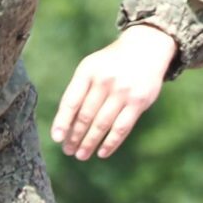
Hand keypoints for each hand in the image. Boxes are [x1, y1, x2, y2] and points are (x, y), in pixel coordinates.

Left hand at [51, 24, 178, 160]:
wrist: (146, 48)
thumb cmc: (111, 63)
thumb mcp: (92, 67)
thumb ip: (79, 90)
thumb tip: (66, 125)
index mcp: (88, 71)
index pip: (71, 101)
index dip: (62, 122)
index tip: (57, 138)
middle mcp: (105, 80)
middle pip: (86, 116)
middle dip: (75, 136)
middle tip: (68, 150)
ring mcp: (123, 91)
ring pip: (102, 124)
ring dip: (89, 143)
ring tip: (81, 154)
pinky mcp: (139, 102)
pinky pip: (121, 128)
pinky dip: (110, 143)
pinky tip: (102, 152)